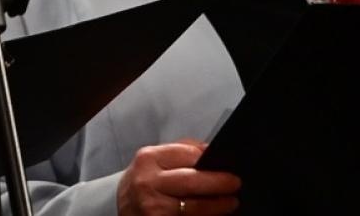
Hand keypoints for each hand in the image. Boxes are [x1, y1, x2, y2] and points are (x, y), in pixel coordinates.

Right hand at [115, 141, 239, 214]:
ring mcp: (154, 207)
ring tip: (231, 202)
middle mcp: (148, 182)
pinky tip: (214, 214)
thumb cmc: (143, 183)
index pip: (187, 154)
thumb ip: (179, 152)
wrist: (124, 208)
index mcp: (148, 159)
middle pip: (192, 181)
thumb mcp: (153, 161)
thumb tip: (210, 150)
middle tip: (235, 183)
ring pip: (195, 207)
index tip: (226, 162)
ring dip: (218, 205)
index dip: (209, 158)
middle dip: (219, 182)